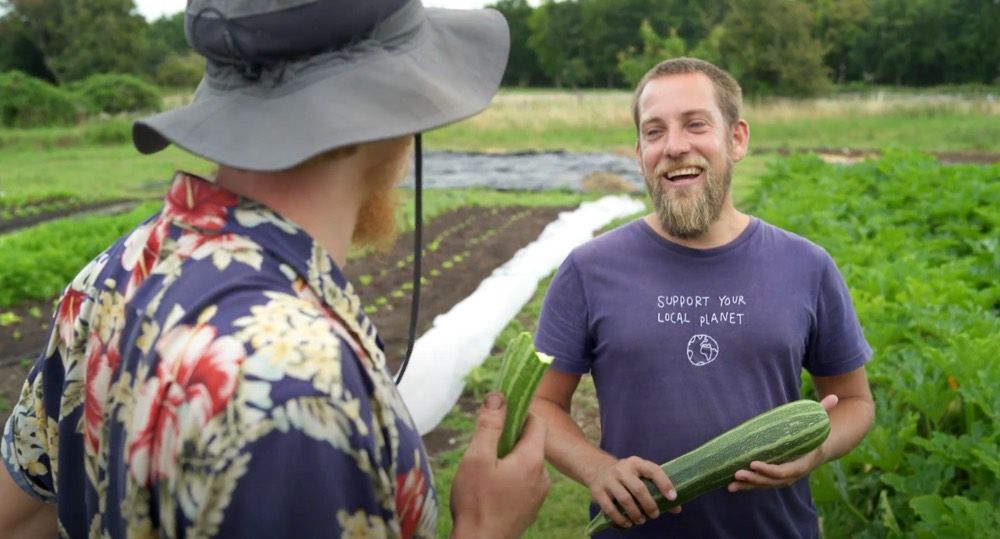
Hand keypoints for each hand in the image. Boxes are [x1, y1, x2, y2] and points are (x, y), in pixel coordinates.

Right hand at [450, 392, 549, 538]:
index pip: (537, 422)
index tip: (499, 415)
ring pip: (526, 462)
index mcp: (533, 459)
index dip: (519, 412)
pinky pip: (524, 480)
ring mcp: (539, 493)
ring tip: (484, 468)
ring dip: (508, 458)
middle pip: (531, 442)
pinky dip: (510, 475)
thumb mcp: (477, 457)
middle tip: (484, 444)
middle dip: (509, 437)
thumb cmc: (476, 502)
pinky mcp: (531, 506)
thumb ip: (490, 425)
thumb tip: (498, 396)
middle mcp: (542, 475)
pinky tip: (490, 486)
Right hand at [587, 456, 679, 529]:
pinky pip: (610, 508)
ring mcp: (609, 480)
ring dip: (636, 513)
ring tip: (642, 520)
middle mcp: (622, 469)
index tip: (673, 498)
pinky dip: (620, 518)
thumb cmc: (627, 476)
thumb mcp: (641, 475)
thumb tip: (677, 509)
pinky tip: (627, 523)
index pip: (653, 470)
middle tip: (655, 515)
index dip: (664, 483)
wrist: (598, 469)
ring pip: (625, 499)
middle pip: (638, 489)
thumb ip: (658, 489)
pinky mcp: (599, 491)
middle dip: (649, 505)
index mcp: (636, 463)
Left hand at [727, 395, 838, 491]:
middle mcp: (793, 474)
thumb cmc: (817, 432)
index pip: (785, 470)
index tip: (753, 463)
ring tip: (730, 484)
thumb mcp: (821, 422)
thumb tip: (834, 397)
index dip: (769, 469)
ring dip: (748, 485)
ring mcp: (785, 478)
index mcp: (803, 462)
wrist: (822, 449)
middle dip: (755, 478)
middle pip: (772, 481)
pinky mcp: (776, 478)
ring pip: (765, 485)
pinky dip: (747, 486)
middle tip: (737, 472)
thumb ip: (824, 411)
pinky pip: (761, 484)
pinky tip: (731, 486)